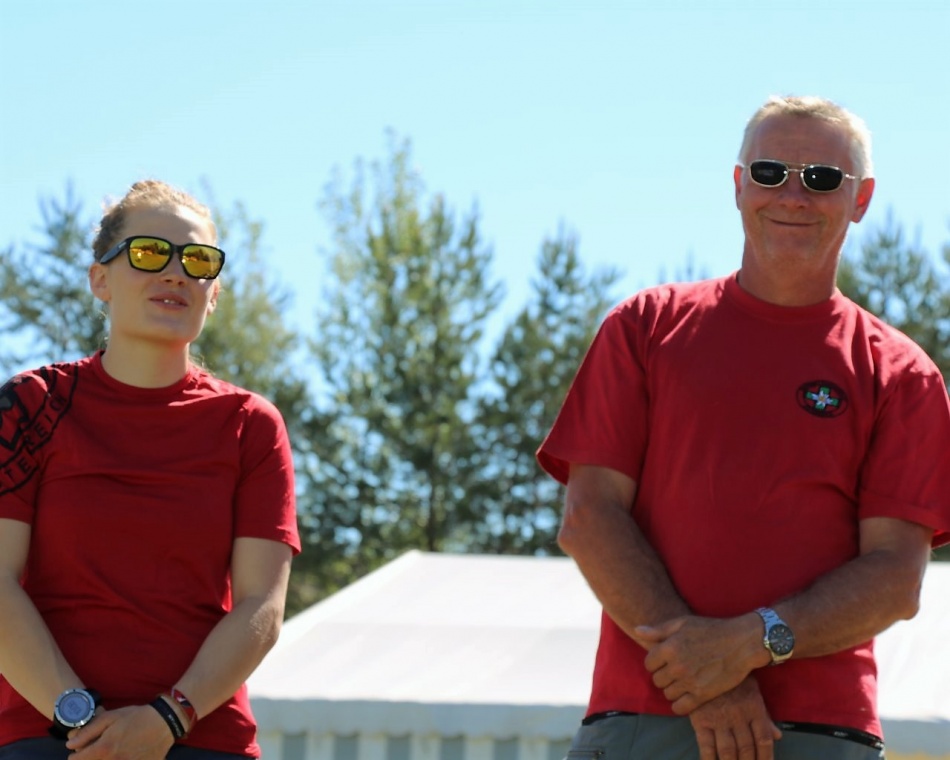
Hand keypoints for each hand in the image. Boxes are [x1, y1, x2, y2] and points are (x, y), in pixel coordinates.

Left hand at [66, 704, 175, 759]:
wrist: (164, 722)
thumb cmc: (136, 717)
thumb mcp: (111, 717)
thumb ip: (88, 732)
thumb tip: (70, 745)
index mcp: (104, 749)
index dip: (75, 756)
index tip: (79, 752)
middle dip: (89, 759)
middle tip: (97, 750)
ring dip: (104, 759)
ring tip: (111, 752)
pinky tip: (126, 754)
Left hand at [636, 614, 762, 713]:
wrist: (742, 643)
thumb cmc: (711, 630)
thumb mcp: (683, 623)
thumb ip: (658, 630)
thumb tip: (637, 631)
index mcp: (669, 647)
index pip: (649, 664)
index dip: (655, 663)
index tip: (665, 661)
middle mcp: (677, 666)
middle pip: (657, 680)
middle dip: (663, 676)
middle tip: (675, 671)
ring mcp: (689, 682)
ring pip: (667, 694)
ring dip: (672, 689)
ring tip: (682, 682)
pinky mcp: (702, 695)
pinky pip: (680, 708)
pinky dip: (679, 705)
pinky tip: (686, 697)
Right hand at [689, 677, 781, 759]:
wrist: (705, 657)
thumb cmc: (732, 675)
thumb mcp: (752, 690)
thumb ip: (764, 715)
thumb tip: (777, 736)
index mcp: (754, 709)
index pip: (764, 740)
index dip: (765, 757)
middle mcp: (738, 717)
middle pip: (746, 749)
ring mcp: (719, 719)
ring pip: (728, 751)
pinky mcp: (701, 719)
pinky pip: (706, 745)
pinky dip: (709, 759)